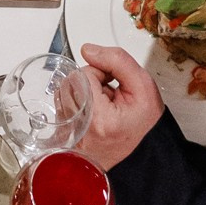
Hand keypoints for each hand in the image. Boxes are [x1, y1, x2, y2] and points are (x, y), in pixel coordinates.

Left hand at [72, 42, 163, 168]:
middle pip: (71, 81)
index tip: (113, 84)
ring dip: (82, 91)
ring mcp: (70, 133)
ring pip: (65, 90)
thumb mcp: (143, 86)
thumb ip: (117, 60)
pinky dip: (77, 103)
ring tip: (102, 104)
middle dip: (90, 81)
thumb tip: (88, 50)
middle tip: (109, 94)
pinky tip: (93, 112)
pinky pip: (62, 105)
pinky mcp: (64, 135)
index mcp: (98, 118)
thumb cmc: (143, 126)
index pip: (84, 73)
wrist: (141, 154)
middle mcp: (79, 128)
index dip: (101, 73)